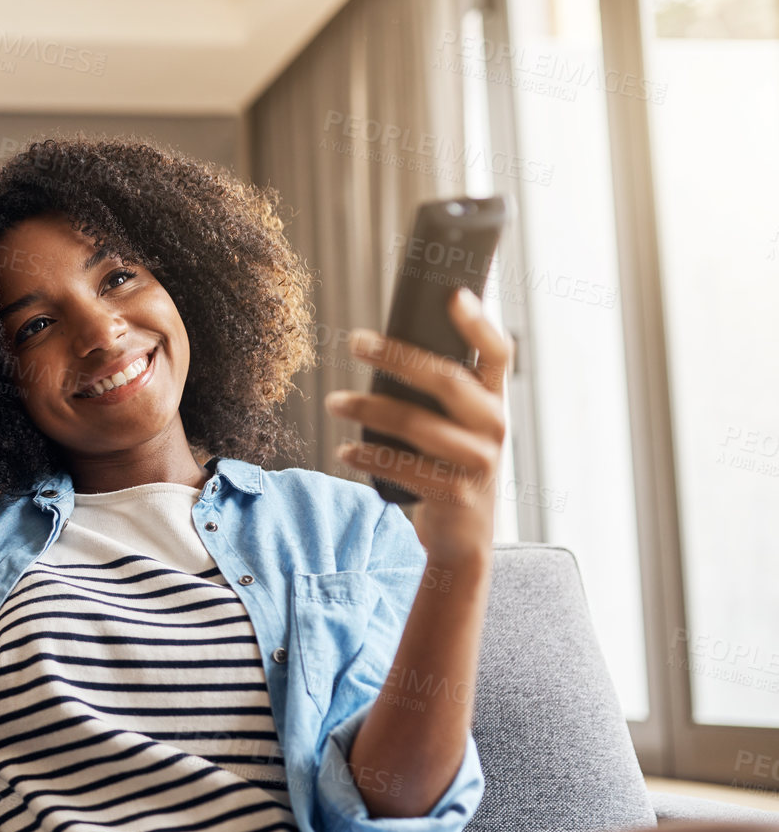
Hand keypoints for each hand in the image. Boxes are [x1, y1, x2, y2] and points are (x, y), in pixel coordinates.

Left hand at [323, 287, 512, 566]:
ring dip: (367, 408)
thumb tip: (388, 347)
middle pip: (448, 380)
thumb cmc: (448, 466)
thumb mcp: (456, 427)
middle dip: (398, 357)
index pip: (498, 354)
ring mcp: (478, 463)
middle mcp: (495, 428)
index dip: (479, 324)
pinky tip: (343, 449)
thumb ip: (439, 394)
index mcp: (495, 402)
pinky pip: (402, 466)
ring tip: (333, 401)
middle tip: (355, 340)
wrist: (463, 537)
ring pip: (417, 424)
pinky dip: (367, 455)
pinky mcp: (454, 494)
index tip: (453, 295)